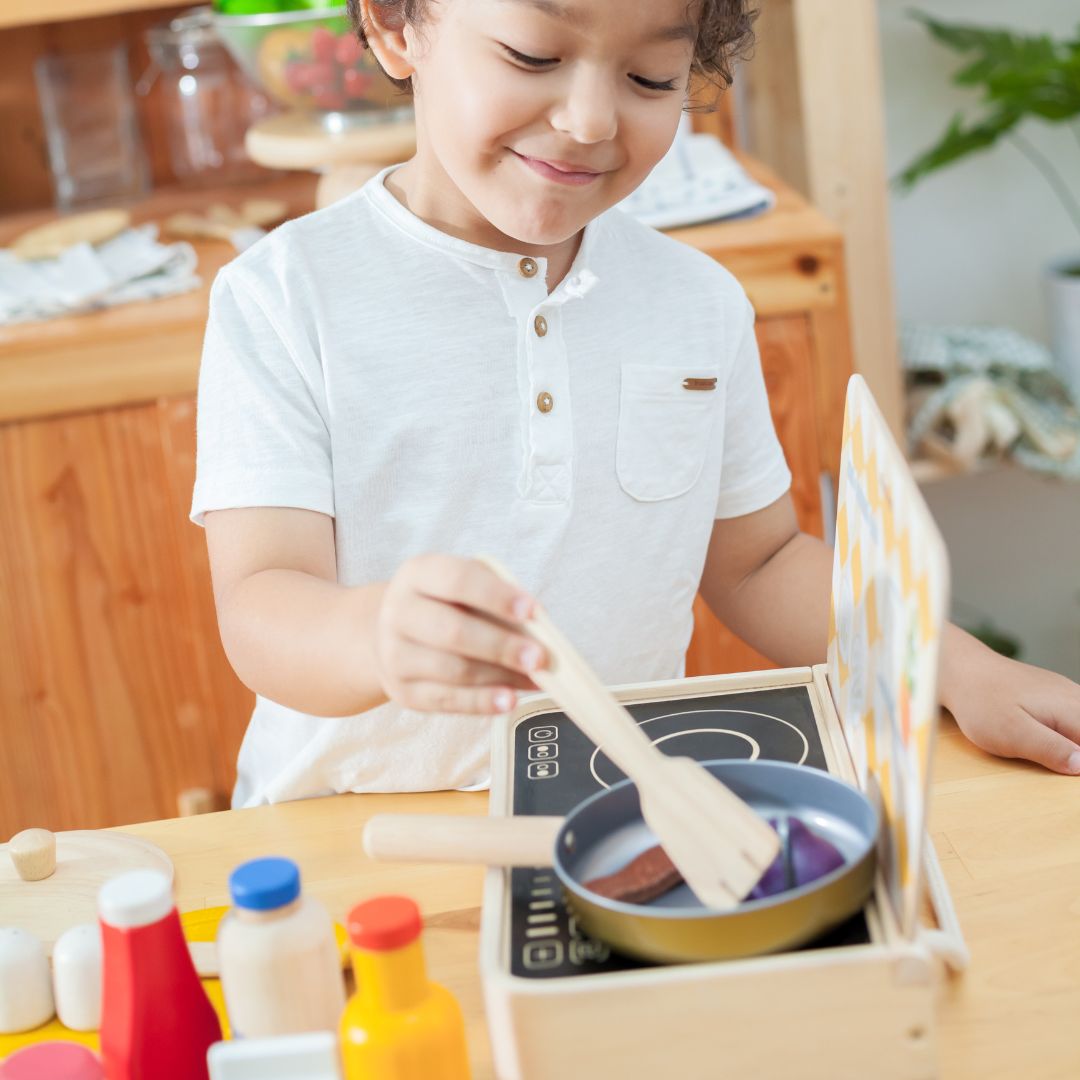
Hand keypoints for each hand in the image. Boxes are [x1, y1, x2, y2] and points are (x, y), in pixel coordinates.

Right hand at [372, 555, 544, 714]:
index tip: (532, 610)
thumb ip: (499, 602)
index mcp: (418, 574)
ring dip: (500, 676)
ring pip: (452, 669)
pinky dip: (481, 702)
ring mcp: (395, 654)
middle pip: (452, 631)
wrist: (393, 632)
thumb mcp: (466, 588)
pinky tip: (508, 700)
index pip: (457, 580)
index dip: (496, 596)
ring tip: (535, 680)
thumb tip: (540, 630)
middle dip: (501, 646)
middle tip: (539, 657)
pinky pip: (446, 700)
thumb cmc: (446, 605)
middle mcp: (399, 611)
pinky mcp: (402, 690)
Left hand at [942, 630, 1079, 774]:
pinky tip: (1051, 738)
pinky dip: (1068, 730)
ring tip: (1048, 750)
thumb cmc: (982, 703)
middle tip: (1044, 753)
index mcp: (1071, 710)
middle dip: (1075, 751)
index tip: (1065, 765)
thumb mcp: (1013, 734)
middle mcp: (1075, 697)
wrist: (961, 670)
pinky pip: (1073, 714)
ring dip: (1071, 741)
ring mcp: (1065, 692)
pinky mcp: (1054, 693)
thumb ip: (1051, 750)